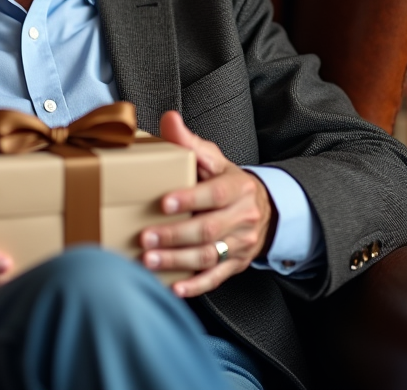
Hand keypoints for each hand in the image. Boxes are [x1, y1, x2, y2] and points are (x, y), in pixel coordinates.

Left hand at [139, 111, 275, 297]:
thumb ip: (189, 142)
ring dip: (177, 261)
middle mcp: (242, 216)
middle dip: (175, 235)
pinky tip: (174, 287)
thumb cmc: (227, 181)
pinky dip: (195, 286)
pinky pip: (216, 278)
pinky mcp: (234, 264)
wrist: (262, 209)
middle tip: (145, 238)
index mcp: (238, 187)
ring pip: (209, 255)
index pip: (215, 194)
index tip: (163, 202)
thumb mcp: (214, 158)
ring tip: (148, 261)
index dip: (190, 199)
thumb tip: (168, 119)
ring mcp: (240, 243)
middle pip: (209, 229)